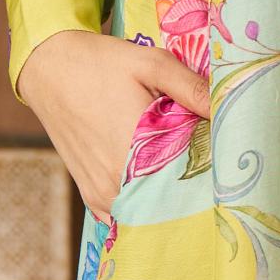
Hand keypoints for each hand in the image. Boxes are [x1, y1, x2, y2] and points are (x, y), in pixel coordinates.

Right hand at [15, 27, 211, 216]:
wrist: (50, 69)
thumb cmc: (103, 63)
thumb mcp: (152, 63)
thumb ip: (192, 88)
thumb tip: (230, 110)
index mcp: (137, 149)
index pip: (193, 179)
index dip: (215, 173)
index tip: (228, 161)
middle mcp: (119, 180)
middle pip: (174, 202)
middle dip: (196, 190)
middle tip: (214, 171)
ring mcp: (104, 194)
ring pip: (151, 213)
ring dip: (171, 202)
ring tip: (189, 180)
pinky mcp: (92, 196)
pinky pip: (127, 216)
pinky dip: (145, 208)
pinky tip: (160, 191)